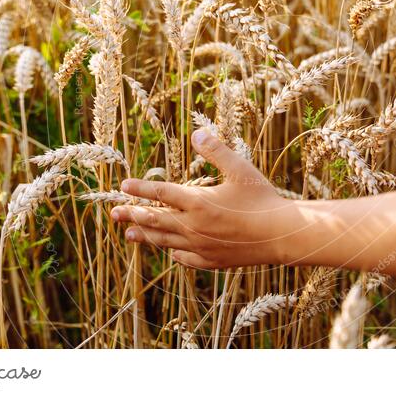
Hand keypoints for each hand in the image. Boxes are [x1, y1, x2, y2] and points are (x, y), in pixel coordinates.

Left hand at [112, 129, 292, 268]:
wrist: (281, 234)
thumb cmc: (262, 199)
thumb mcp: (240, 169)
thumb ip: (216, 151)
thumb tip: (196, 134)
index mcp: (198, 202)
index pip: (160, 193)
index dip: (140, 189)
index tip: (123, 186)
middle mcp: (193, 226)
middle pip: (154, 220)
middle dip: (132, 215)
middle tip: (114, 213)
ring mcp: (200, 246)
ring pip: (164, 241)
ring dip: (145, 235)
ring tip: (129, 234)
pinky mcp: (211, 261)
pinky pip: (184, 258)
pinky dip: (173, 252)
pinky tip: (169, 250)